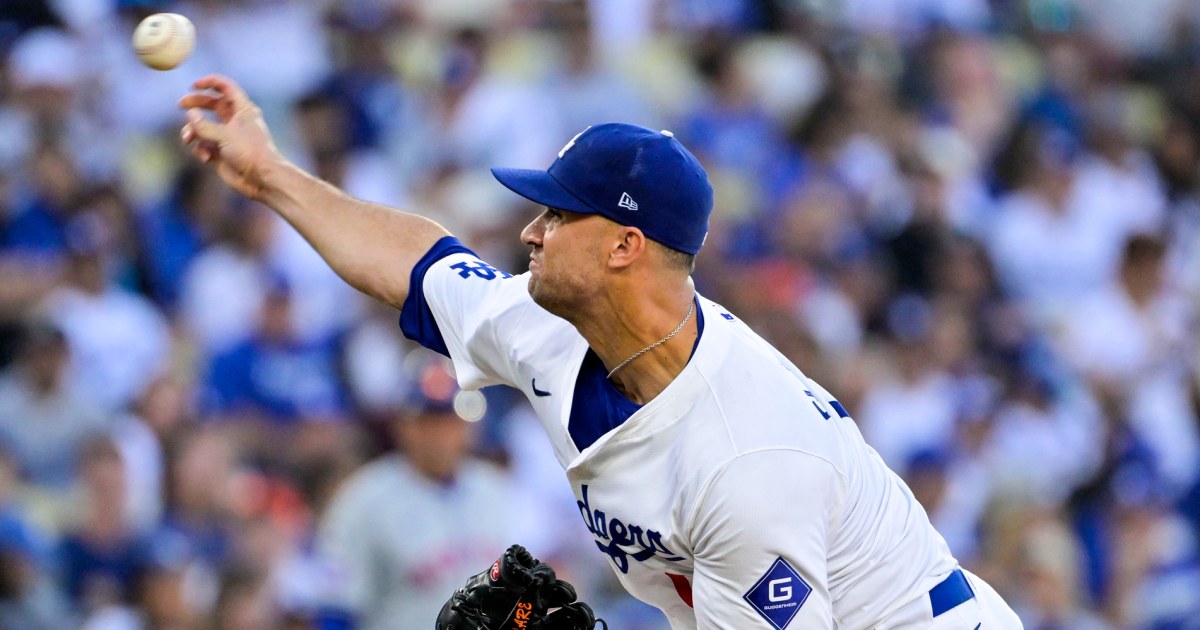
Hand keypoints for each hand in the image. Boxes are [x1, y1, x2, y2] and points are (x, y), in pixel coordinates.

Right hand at [179, 75, 283, 199]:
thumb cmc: (249, 152)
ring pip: (203, 127)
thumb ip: (204, 125)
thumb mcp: (224, 134)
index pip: (226, 88)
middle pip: (212, 104)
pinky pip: (204, 146)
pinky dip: (200, 150)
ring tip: (188, 139)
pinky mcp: (222, 153)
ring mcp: (228, 137)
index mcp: (243, 110)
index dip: (210, 83)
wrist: (261, 179)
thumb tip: (190, 114)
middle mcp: (235, 121)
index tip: (194, 85)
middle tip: (181, 105)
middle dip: (195, 104)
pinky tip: (206, 158)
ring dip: (192, 131)